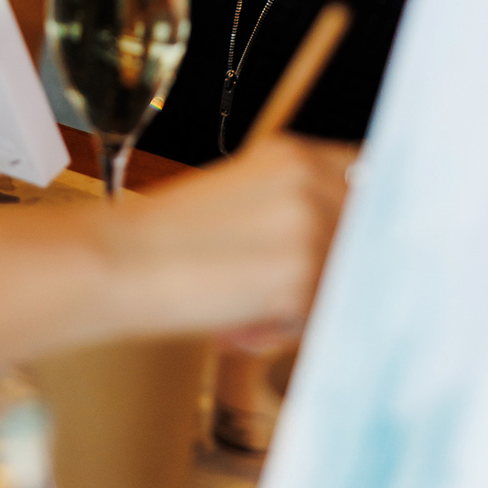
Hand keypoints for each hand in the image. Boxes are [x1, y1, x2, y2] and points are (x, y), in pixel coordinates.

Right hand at [99, 134, 354, 345]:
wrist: (120, 261)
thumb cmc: (169, 238)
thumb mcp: (241, 194)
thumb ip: (296, 204)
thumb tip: (347, 239)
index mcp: (293, 154)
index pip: (367, 183)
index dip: (362, 222)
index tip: (351, 252)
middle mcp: (310, 182)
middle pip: (364, 239)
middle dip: (336, 272)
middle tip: (279, 292)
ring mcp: (309, 229)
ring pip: (343, 283)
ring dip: (306, 306)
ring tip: (245, 307)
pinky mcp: (299, 279)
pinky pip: (319, 319)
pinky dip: (283, 333)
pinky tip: (238, 323)